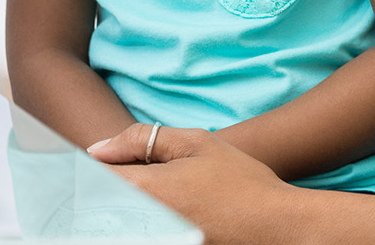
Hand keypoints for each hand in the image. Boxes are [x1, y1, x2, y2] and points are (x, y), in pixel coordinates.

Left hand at [88, 124, 300, 244]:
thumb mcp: (195, 142)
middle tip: (138, 179)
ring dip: (126, 206)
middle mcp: (145, 223)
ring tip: (163, 194)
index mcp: (146, 190)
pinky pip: (143, 231)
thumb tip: (98, 149)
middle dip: (109, 189)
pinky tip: (171, 210)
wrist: (282, 229)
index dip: (92, 169)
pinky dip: (145, 220)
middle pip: (102, 206)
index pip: (92, 180)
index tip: (101, 163)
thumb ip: (140, 139)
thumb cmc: (242, 182)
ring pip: (121, 222)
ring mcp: (159, 239)